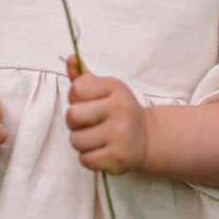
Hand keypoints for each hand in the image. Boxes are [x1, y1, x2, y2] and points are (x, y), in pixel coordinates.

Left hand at [64, 54, 148, 175]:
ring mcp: (120, 135)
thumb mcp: (106, 90)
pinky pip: (85, 159)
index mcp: (115, 89)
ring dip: (81, 142)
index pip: (77, 88)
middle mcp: (120, 109)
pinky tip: (102, 151)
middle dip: (74, 122)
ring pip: (76, 140)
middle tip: (88, 123)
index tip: (87, 102)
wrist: (147, 139)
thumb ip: (85, 77)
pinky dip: (89, 158)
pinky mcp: (118, 158)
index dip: (75, 97)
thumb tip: (71, 58)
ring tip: (95, 138)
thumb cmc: (119, 111)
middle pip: (72, 116)